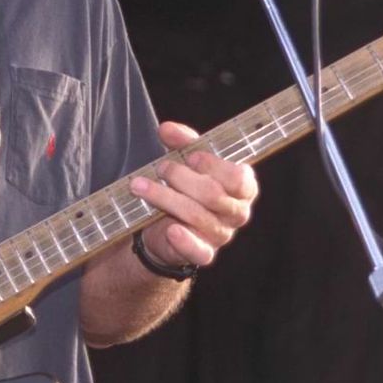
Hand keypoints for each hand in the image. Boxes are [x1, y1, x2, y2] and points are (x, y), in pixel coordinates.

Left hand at [130, 121, 257, 269]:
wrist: (167, 226)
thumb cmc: (186, 187)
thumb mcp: (186, 160)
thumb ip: (182, 142)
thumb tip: (167, 129)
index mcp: (242, 187)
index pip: (238, 178)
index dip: (214, 166)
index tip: (190, 156)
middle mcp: (236, 212)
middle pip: (212, 195)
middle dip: (181, 178)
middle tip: (161, 168)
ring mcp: (222, 234)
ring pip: (197, 216)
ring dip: (164, 197)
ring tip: (140, 185)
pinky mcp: (204, 253)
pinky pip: (199, 251)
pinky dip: (184, 240)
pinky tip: (170, 230)